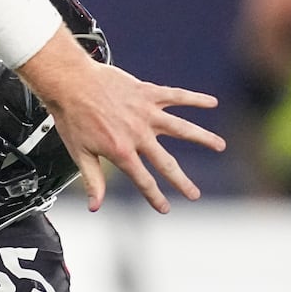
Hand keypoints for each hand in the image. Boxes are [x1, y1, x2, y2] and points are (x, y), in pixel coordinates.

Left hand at [28, 38, 225, 212]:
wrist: (69, 83)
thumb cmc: (72, 117)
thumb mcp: (79, 153)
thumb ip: (93, 180)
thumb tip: (95, 206)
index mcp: (121, 151)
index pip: (143, 180)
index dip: (154, 197)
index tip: (165, 208)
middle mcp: (138, 134)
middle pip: (167, 162)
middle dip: (182, 181)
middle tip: (195, 194)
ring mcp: (145, 113)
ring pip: (181, 128)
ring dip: (203, 137)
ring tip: (220, 145)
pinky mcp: (147, 93)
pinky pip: (176, 96)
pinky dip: (195, 99)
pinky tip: (212, 102)